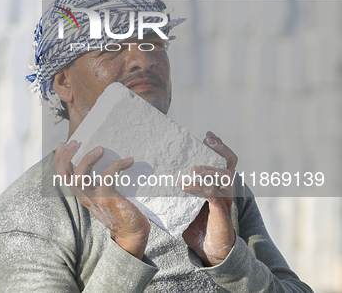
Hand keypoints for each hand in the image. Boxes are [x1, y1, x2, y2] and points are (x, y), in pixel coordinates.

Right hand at [54, 141, 149, 258]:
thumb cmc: (120, 211)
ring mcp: (95, 198)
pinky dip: (118, 165)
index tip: (62, 143)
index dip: (59, 159)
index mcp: (82, 194)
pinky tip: (129, 161)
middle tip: (75, 142)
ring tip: (100, 148)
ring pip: (80, 178)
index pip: (63, 176)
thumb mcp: (104, 195)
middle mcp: (85, 196)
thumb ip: (99, 182)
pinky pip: (108, 177)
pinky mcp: (108, 199)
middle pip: (65, 176)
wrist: (132, 233)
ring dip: (87, 160)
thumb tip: (102, 159)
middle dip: (66, 157)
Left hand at [181, 131, 237, 266]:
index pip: (223, 161)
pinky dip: (199, 188)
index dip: (218, 146)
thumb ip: (179, 188)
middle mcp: (225, 189)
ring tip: (192, 169)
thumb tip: (155, 175)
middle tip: (207, 141)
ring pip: (225, 176)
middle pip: (230, 163)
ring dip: (209, 170)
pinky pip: (214, 194)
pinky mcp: (221, 211)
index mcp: (218, 184)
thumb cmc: (196, 224)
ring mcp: (226, 200)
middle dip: (220, 150)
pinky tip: (185, 186)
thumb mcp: (187, 202)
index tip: (207, 136)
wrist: (209, 249)